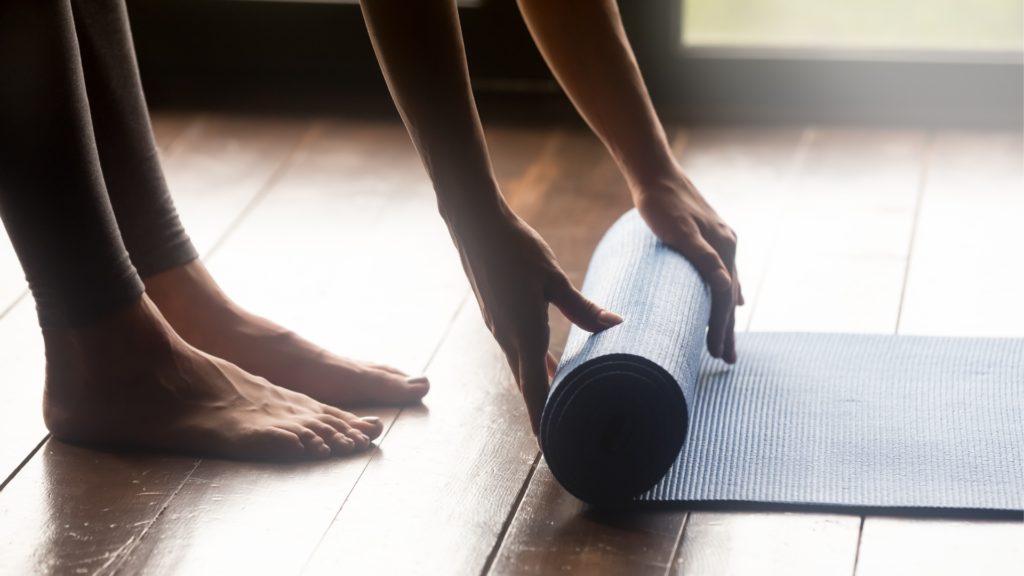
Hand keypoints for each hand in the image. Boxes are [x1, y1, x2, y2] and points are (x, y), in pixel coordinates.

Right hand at [451, 202, 622, 436]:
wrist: (474, 224)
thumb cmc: (515, 247)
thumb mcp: (554, 277)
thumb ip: (582, 307)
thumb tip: (614, 326)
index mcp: (523, 331)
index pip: (534, 386)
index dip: (542, 418)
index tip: (549, 445)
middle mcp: (507, 336)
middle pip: (527, 384)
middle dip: (543, 411)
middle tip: (562, 434)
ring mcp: (499, 327)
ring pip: (522, 367)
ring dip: (540, 387)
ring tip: (563, 404)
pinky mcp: (497, 316)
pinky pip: (517, 350)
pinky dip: (533, 365)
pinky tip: (549, 364)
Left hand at [633, 171, 742, 362]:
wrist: (655, 173)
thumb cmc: (662, 204)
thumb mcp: (682, 232)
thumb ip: (704, 259)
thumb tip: (726, 290)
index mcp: (723, 248)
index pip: (724, 299)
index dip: (721, 329)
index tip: (718, 355)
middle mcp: (726, 246)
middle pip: (728, 298)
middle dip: (727, 331)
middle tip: (726, 360)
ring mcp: (719, 241)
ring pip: (726, 288)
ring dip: (725, 316)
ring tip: (725, 340)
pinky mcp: (707, 238)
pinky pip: (722, 273)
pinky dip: (726, 292)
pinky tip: (728, 301)